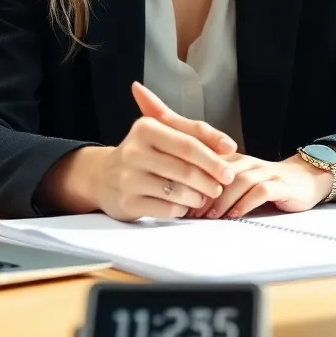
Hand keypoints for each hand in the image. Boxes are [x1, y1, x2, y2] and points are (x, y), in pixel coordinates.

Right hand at [91, 82, 238, 220]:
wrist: (102, 176)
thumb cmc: (144, 152)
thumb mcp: (164, 132)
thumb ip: (197, 132)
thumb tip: (229, 146)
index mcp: (146, 128)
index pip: (190, 142)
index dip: (214, 153)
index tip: (233, 158)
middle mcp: (134, 151)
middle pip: (186, 168)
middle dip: (210, 178)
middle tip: (222, 184)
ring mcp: (129, 178)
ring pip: (178, 190)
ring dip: (198, 196)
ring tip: (204, 195)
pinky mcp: (127, 203)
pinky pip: (167, 209)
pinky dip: (182, 209)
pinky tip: (184, 205)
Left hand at [191, 153, 332, 219]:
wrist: (305, 179)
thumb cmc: (268, 184)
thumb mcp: (241, 181)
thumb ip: (219, 187)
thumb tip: (188, 204)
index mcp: (236, 160)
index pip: (210, 165)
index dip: (194, 181)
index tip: (181, 200)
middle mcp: (250, 163)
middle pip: (223, 172)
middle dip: (205, 193)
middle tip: (192, 212)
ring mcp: (267, 172)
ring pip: (241, 181)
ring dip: (224, 200)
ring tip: (211, 216)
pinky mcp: (282, 185)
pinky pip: (262, 191)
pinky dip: (246, 203)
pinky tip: (236, 215)